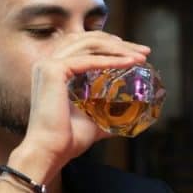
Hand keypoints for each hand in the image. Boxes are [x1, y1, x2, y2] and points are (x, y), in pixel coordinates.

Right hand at [10, 31, 149, 181]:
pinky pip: (88, 60)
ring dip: (118, 48)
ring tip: (140, 56)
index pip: (86, 47)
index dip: (112, 46)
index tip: (135, 53)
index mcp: (56, 70)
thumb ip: (107, 111)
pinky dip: (110, 60)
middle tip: (144, 52)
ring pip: (89, 44)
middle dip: (120, 43)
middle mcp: (49, 63)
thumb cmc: (69, 139)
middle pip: (89, 40)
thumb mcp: (94, 119)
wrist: (52, 152)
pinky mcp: (52, 70)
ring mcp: (48, 64)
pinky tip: (129, 63)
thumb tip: (130, 115)